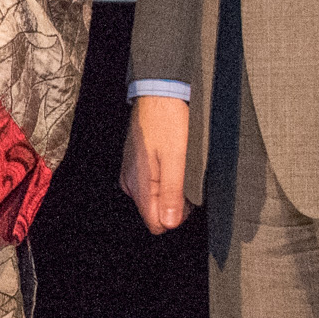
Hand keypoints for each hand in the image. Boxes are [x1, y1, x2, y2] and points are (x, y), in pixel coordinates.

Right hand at [122, 95, 192, 232]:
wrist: (158, 94)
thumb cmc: (167, 121)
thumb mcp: (177, 159)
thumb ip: (172, 193)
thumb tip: (170, 222)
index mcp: (140, 185)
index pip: (156, 224)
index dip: (175, 216)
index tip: (187, 199)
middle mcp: (131, 182)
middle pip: (155, 212)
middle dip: (174, 202)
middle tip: (186, 177)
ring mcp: (131, 173)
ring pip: (153, 198)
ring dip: (170, 189)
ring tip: (179, 165)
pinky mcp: (135, 164)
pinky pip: (150, 183)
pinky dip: (163, 177)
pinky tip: (170, 160)